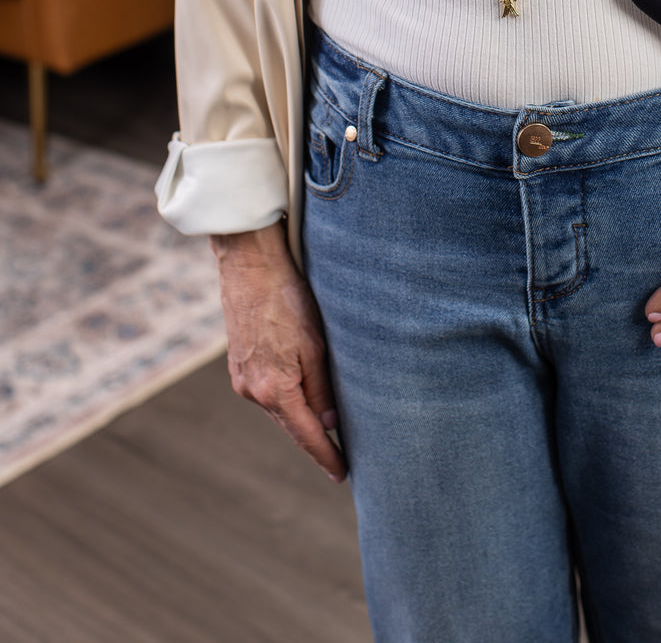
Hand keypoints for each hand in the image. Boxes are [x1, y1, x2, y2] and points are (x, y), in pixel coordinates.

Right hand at [209, 221, 346, 483]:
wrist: (249, 265)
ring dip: (300, 415)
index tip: (343, 474)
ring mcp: (241, 378)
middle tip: (341, 456)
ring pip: (279, 406)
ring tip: (326, 426)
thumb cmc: (287, 299)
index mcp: (274, 389)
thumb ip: (321, 388)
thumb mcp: (315, 345)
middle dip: (314, 438)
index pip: (306, 434)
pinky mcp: (238, 364)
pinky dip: (285, 396)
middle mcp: (252, 391)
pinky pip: (267, 390)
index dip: (326, 455)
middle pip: (291, 423)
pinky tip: (300, 392)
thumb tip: (329, 424)